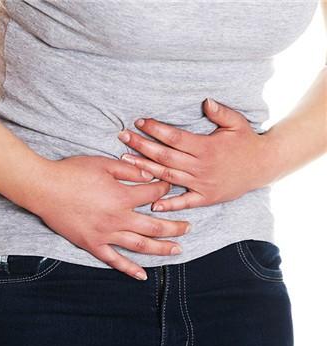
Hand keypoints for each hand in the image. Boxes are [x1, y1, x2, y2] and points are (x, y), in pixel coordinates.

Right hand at [31, 155, 191, 280]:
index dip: (165, 189)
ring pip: (140, 245)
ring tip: (178, 250)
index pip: (153, 194)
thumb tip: (150, 175)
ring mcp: (106, 234)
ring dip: (161, 248)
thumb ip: (129, 171)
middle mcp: (118, 218)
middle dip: (174, 226)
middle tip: (188, 227)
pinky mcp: (93, 244)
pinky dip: (129, 269)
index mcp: (122, 196)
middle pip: (154, 226)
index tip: (171, 188)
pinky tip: (142, 275)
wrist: (44, 188)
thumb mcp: (103, 164)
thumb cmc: (72, 173)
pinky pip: (114, 260)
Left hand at [118, 98, 270, 211]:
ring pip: (168, 176)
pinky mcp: (206, 197)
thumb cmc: (246, 142)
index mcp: (206, 147)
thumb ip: (220, 112)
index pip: (174, 137)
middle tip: (123, 137)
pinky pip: (185, 202)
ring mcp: (202, 184)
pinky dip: (169, 204)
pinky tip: (152, 203)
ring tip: (125, 161)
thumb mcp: (237, 123)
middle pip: (165, 156)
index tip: (139, 122)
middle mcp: (201, 166)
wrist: (263, 166)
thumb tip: (204, 101)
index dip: (155, 129)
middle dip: (141, 145)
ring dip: (146, 169)